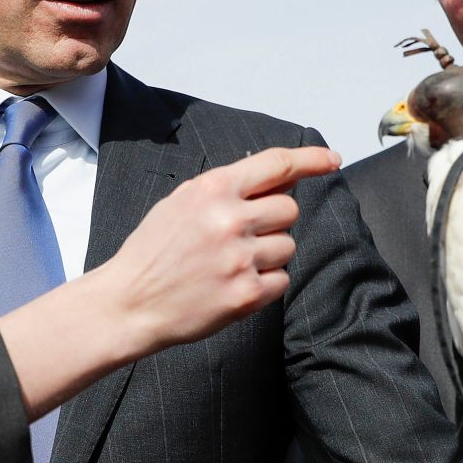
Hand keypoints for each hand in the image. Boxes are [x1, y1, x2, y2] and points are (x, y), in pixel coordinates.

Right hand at [98, 144, 341, 352]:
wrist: (130, 302)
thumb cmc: (154, 251)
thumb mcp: (183, 202)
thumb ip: (230, 188)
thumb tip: (284, 176)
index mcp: (214, 189)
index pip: (277, 164)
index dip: (311, 159)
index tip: (332, 159)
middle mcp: (230, 220)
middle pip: (289, 208)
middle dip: (272, 221)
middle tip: (239, 236)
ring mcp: (240, 258)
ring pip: (288, 246)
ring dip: (268, 254)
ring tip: (228, 264)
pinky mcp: (246, 295)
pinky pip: (281, 280)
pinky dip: (264, 284)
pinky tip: (231, 284)